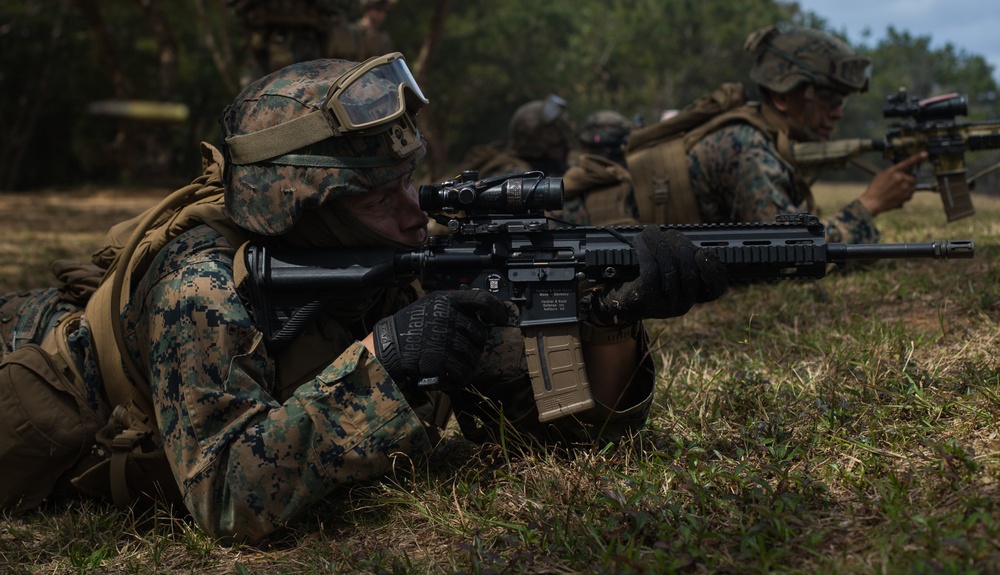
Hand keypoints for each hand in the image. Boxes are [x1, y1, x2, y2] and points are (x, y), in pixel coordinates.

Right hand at [373, 290, 507, 389]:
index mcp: (446, 300)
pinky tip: (447, 376)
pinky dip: (458, 378)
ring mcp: (446, 337)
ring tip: (449, 363)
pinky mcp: (442, 358)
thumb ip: (453, 307)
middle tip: (459, 350)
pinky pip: (463, 372)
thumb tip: (482, 316)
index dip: (496, 309)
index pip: (481, 299)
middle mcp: (448, 316)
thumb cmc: (409, 328)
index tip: (501, 317)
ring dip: (465, 363)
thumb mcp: (430, 307)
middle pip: (480, 333)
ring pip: (474, 355)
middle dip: (474, 345)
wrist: (387, 347)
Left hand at [594, 227, 726, 324]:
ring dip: (658, 243)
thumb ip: (681, 260)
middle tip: (668, 232)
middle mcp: (683, 305)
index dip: (714, 270)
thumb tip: (683, 241)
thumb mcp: (668, 273)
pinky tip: (639, 240)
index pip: (715, 289)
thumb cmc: (646, 283)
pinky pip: (651, 269)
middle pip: (690, 270)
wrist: (619, 303)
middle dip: (679, 244)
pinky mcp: (647, 300)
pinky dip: (645, 250)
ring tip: (650, 231)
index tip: (703, 252)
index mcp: (693, 298)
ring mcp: (666, 306)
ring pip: (669, 267)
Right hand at [858, 151, 925, 215]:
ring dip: (907, 188)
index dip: (917, 157)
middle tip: (899, 185)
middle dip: (908, 181)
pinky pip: (911, 194)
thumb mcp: (880, 176)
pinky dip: (906, 195)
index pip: (907, 162)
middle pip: (913, 178)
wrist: (873, 202)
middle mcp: (900, 178)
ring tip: (896, 192)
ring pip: (912, 186)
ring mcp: (904, 187)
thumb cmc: (874, 189)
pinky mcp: (906, 196)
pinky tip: (897, 196)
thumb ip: (892, 172)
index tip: (925, 154)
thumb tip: (901, 173)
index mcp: (893, 171)